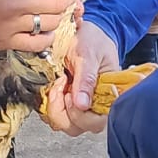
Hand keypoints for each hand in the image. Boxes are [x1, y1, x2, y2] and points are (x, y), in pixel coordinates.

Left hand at [42, 20, 119, 136]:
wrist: (87, 30)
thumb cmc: (95, 40)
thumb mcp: (89, 55)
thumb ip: (87, 80)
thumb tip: (82, 106)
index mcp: (108, 98)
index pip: (96, 122)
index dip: (79, 114)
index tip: (70, 93)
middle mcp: (94, 106)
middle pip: (77, 127)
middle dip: (62, 110)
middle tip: (62, 85)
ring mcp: (79, 105)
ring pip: (64, 123)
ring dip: (54, 106)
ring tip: (59, 83)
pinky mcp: (66, 101)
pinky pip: (54, 113)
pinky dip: (49, 101)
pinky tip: (54, 84)